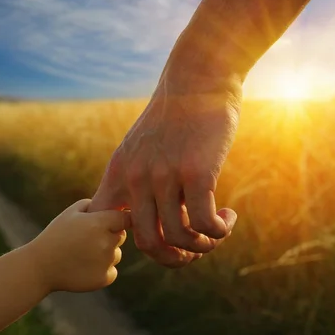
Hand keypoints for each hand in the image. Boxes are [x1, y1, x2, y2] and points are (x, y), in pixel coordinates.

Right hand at [30, 199, 129, 292]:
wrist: (40, 266)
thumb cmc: (55, 236)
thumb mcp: (70, 213)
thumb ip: (93, 204)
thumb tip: (111, 205)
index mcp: (99, 223)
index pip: (125, 218)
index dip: (119, 219)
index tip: (112, 222)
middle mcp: (106, 242)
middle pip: (121, 236)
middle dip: (110, 235)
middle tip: (89, 239)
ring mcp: (106, 262)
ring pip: (116, 254)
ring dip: (106, 253)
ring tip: (82, 254)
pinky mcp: (104, 279)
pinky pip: (111, 271)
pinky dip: (102, 270)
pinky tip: (84, 267)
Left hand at [88, 73, 240, 267]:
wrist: (198, 77)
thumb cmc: (175, 115)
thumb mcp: (142, 145)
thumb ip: (139, 178)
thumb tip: (153, 215)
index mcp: (120, 172)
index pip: (107, 223)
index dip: (130, 242)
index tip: (158, 237)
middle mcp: (137, 177)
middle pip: (147, 242)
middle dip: (173, 257)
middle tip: (193, 250)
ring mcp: (165, 175)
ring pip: (178, 237)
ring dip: (202, 246)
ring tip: (215, 232)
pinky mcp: (196, 172)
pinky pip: (203, 223)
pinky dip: (218, 231)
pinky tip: (227, 218)